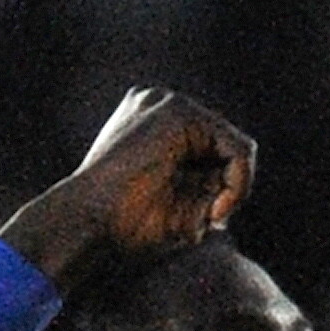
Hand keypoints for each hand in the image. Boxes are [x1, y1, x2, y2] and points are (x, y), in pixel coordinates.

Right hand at [5, 87, 254, 288]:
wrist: (91, 223)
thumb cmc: (127, 227)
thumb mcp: (180, 208)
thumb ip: (209, 189)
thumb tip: (238, 184)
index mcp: (156, 128)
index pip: (213, 153)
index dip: (222, 192)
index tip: (207, 226)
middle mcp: (160, 106)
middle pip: (226, 147)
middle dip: (227, 189)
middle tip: (208, 222)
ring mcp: (166, 102)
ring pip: (236, 148)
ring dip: (234, 191)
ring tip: (209, 217)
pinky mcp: (177, 112)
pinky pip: (237, 149)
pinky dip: (238, 184)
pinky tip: (215, 209)